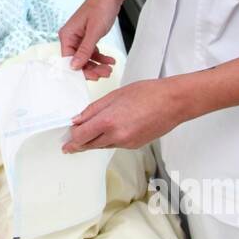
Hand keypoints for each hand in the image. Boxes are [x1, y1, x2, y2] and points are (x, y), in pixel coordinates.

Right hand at [57, 0, 119, 80]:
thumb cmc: (101, 7)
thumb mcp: (94, 32)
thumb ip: (84, 50)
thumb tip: (74, 66)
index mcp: (67, 35)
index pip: (69, 59)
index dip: (80, 70)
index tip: (92, 77)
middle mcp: (71, 37)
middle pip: (78, 60)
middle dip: (92, 68)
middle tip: (104, 73)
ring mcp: (79, 37)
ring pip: (86, 57)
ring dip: (98, 64)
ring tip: (109, 68)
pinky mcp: (87, 36)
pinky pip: (92, 51)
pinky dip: (101, 57)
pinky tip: (109, 60)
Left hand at [61, 78, 191, 152]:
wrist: (173, 102)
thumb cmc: (147, 93)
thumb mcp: (114, 96)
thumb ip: (93, 109)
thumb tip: (77, 120)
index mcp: (108, 121)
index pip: (81, 136)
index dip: (71, 139)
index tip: (65, 141)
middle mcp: (116, 136)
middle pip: (90, 145)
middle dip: (78, 145)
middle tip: (68, 145)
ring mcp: (127, 143)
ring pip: (102, 146)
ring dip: (93, 142)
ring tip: (86, 136)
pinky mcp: (135, 145)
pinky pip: (115, 145)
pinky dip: (108, 140)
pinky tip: (108, 132)